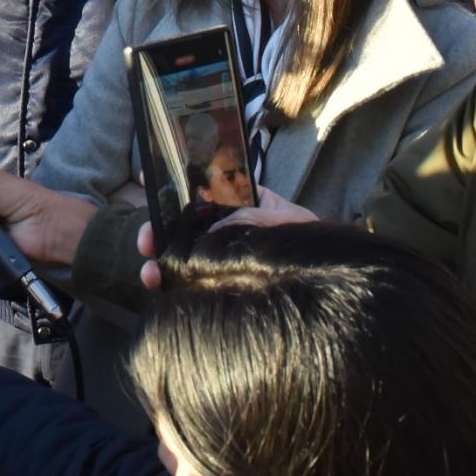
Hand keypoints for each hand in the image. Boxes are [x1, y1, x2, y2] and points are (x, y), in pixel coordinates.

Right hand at [128, 192, 319, 289]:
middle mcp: (227, 230)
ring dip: (160, 262)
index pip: (201, 189)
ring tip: (150, 275)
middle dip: (158, 231)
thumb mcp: (283, 222)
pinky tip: (162, 288)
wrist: (331, 287)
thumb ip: (249, 219)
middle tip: (145, 242)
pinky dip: (173, 285)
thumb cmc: (310, 245)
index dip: (172, 187)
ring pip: (182, 256)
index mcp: (241, 204)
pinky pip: (192, 283)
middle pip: (182, 226)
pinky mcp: (222, 286)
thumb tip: (211, 232)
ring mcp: (222, 260)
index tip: (150, 187)